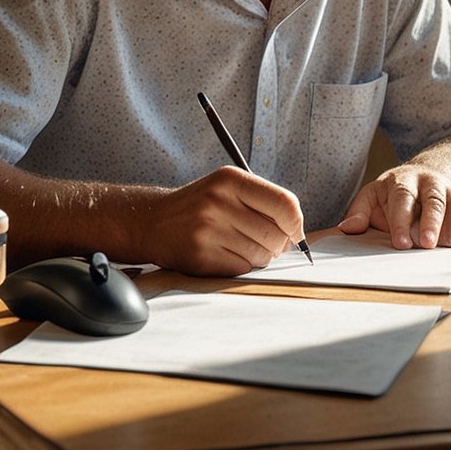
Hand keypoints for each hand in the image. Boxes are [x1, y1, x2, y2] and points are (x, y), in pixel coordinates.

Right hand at [143, 166, 307, 275]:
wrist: (153, 221)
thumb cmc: (201, 206)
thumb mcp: (227, 188)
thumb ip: (263, 202)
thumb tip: (298, 233)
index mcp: (230, 179)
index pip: (284, 204)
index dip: (296, 224)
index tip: (295, 233)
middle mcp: (218, 201)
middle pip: (276, 234)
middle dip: (277, 244)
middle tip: (262, 241)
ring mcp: (207, 230)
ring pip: (261, 255)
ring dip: (259, 256)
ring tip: (239, 245)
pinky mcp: (200, 256)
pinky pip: (242, 270)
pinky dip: (241, 266)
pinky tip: (225, 254)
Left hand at [338, 164, 450, 249]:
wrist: (428, 174)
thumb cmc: (395, 193)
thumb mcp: (373, 196)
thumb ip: (359, 212)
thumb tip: (346, 229)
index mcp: (403, 181)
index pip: (402, 198)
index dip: (401, 220)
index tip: (400, 242)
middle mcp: (428, 182)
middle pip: (433, 199)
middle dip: (431, 222)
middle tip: (427, 244)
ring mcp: (449, 190)